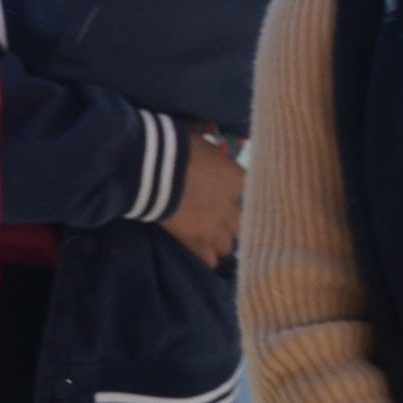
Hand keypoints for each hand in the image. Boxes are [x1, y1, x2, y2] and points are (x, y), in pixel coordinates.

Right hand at [157, 127, 245, 268]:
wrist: (150, 167)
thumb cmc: (172, 146)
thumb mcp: (199, 142)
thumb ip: (209, 155)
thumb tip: (202, 150)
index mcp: (238, 179)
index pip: (252, 195)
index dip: (237, 198)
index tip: (228, 198)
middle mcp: (235, 207)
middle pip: (243, 224)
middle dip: (232, 223)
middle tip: (216, 220)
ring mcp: (217, 227)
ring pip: (228, 245)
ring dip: (219, 241)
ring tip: (206, 239)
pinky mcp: (197, 242)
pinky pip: (209, 260)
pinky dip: (205, 259)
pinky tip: (198, 255)